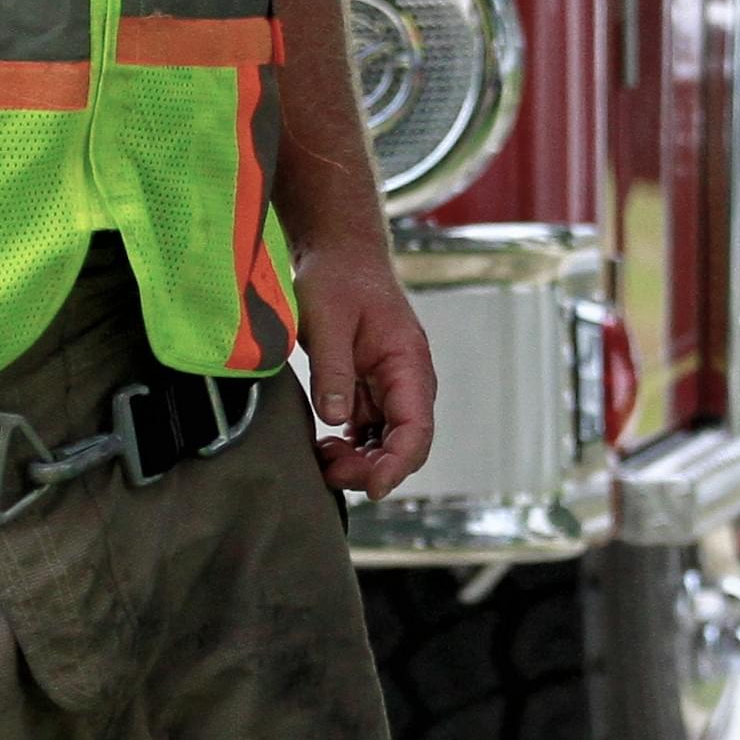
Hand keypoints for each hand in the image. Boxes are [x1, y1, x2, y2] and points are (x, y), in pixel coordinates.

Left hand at [292, 244, 435, 496]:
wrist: (339, 253)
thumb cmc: (338, 277)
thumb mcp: (328, 320)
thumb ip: (333, 370)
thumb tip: (336, 418)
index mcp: (408, 364)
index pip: (415, 429)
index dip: (397, 464)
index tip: (372, 487)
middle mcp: (407, 381)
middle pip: (402, 444)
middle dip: (371, 468)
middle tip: (329, 472)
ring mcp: (389, 387)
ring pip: (385, 442)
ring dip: (360, 461)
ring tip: (323, 461)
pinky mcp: (369, 388)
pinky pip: (368, 430)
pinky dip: (350, 447)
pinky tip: (325, 447)